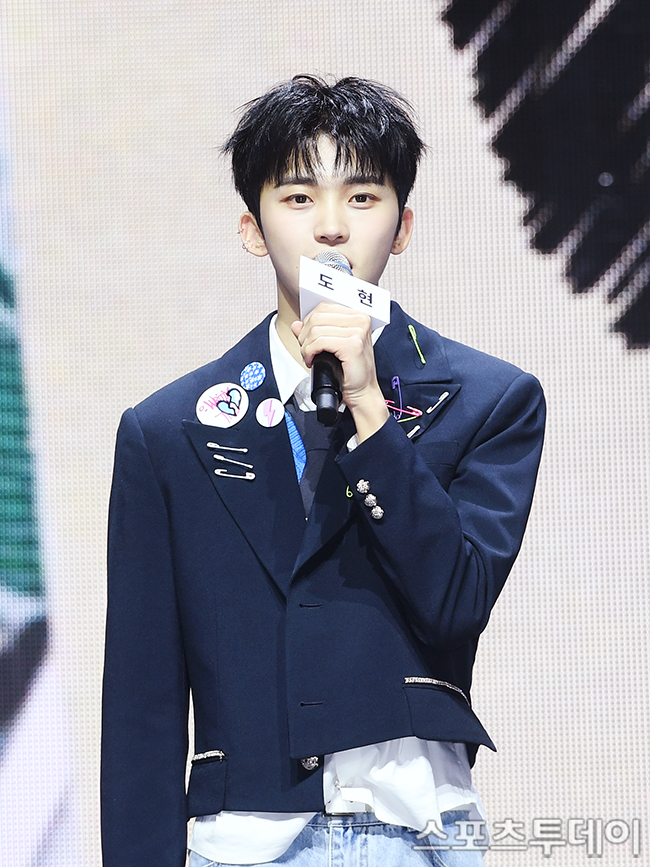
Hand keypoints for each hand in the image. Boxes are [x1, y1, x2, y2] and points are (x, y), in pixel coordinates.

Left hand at [291, 302, 388, 440]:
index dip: (308, 321)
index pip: (324, 307)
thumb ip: (314, 332)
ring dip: (306, 345)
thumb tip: (296, 325)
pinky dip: (310, 351)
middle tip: (306, 349)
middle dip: (305, 334)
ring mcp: (358, 331)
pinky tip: (312, 360)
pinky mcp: (353, 345)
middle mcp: (361, 320)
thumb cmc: (350, 370)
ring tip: (309, 356)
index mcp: (358, 316)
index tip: (307, 337)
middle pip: (318, 316)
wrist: (362, 391)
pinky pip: (320, 341)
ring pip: (316, 329)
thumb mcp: (330, 346)